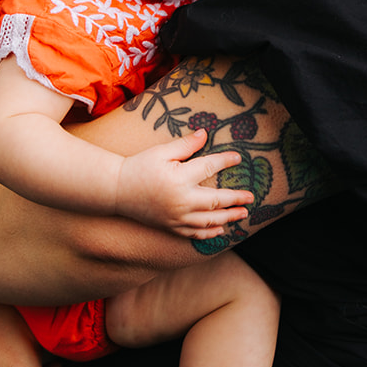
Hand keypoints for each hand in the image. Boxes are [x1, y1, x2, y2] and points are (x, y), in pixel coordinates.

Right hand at [114, 128, 254, 238]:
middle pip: (215, 201)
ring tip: (242, 214)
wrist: (116, 190)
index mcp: (179, 178)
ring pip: (208, 220)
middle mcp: (181, 200)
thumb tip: (204, 134)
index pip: (209, 167)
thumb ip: (185, 145)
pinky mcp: (170, 226)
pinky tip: (220, 230)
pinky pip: (194, 233)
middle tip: (250, 197)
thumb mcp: (161, 151)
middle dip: (235, 199)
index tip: (238, 159)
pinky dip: (209, 233)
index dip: (225, 161)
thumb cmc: (139, 166)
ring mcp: (176, 217)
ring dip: (228, 218)